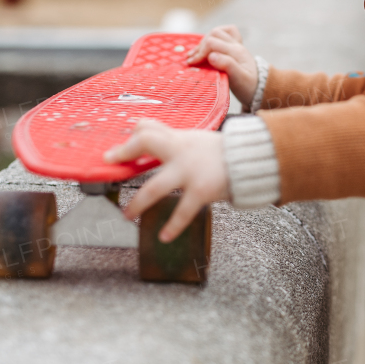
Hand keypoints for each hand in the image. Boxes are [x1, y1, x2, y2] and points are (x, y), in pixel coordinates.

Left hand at [103, 119, 227, 242]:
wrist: (253, 159)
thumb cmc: (224, 153)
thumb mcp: (197, 140)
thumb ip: (175, 141)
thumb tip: (151, 138)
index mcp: (179, 138)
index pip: (148, 127)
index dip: (129, 139)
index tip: (113, 153)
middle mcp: (181, 151)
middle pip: (145, 142)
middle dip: (124, 152)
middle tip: (110, 163)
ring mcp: (189, 172)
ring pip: (154, 187)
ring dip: (137, 204)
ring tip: (127, 215)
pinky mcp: (201, 190)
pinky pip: (182, 211)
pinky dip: (172, 226)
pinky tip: (164, 237)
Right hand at [187, 25, 258, 106]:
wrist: (260, 88)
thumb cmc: (248, 86)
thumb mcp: (239, 80)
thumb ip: (227, 66)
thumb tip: (211, 55)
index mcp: (237, 52)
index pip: (212, 43)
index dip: (199, 53)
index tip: (191, 64)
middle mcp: (236, 45)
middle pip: (214, 34)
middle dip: (200, 46)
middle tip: (191, 61)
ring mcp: (236, 44)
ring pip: (217, 32)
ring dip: (204, 42)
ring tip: (194, 55)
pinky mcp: (234, 47)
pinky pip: (224, 33)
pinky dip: (213, 37)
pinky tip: (207, 46)